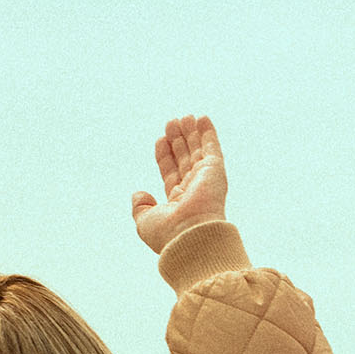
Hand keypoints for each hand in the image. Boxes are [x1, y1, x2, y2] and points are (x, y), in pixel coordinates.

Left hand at [130, 115, 228, 253]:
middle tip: (172, 122)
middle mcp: (193, 191)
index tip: (160, 139)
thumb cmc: (168, 235)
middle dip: (178, 140)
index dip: (165, 155)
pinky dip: (208, 133)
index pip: (171, 172)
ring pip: (198, 151)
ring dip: (192, 133)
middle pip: (185, 159)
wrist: (190, 237)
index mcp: (178, 203)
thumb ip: (140, 207)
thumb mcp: (145, 221)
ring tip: (185, 117)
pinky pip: (212, 148)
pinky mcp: (215, 172)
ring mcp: (205, 180)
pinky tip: (203, 118)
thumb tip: (139, 194)